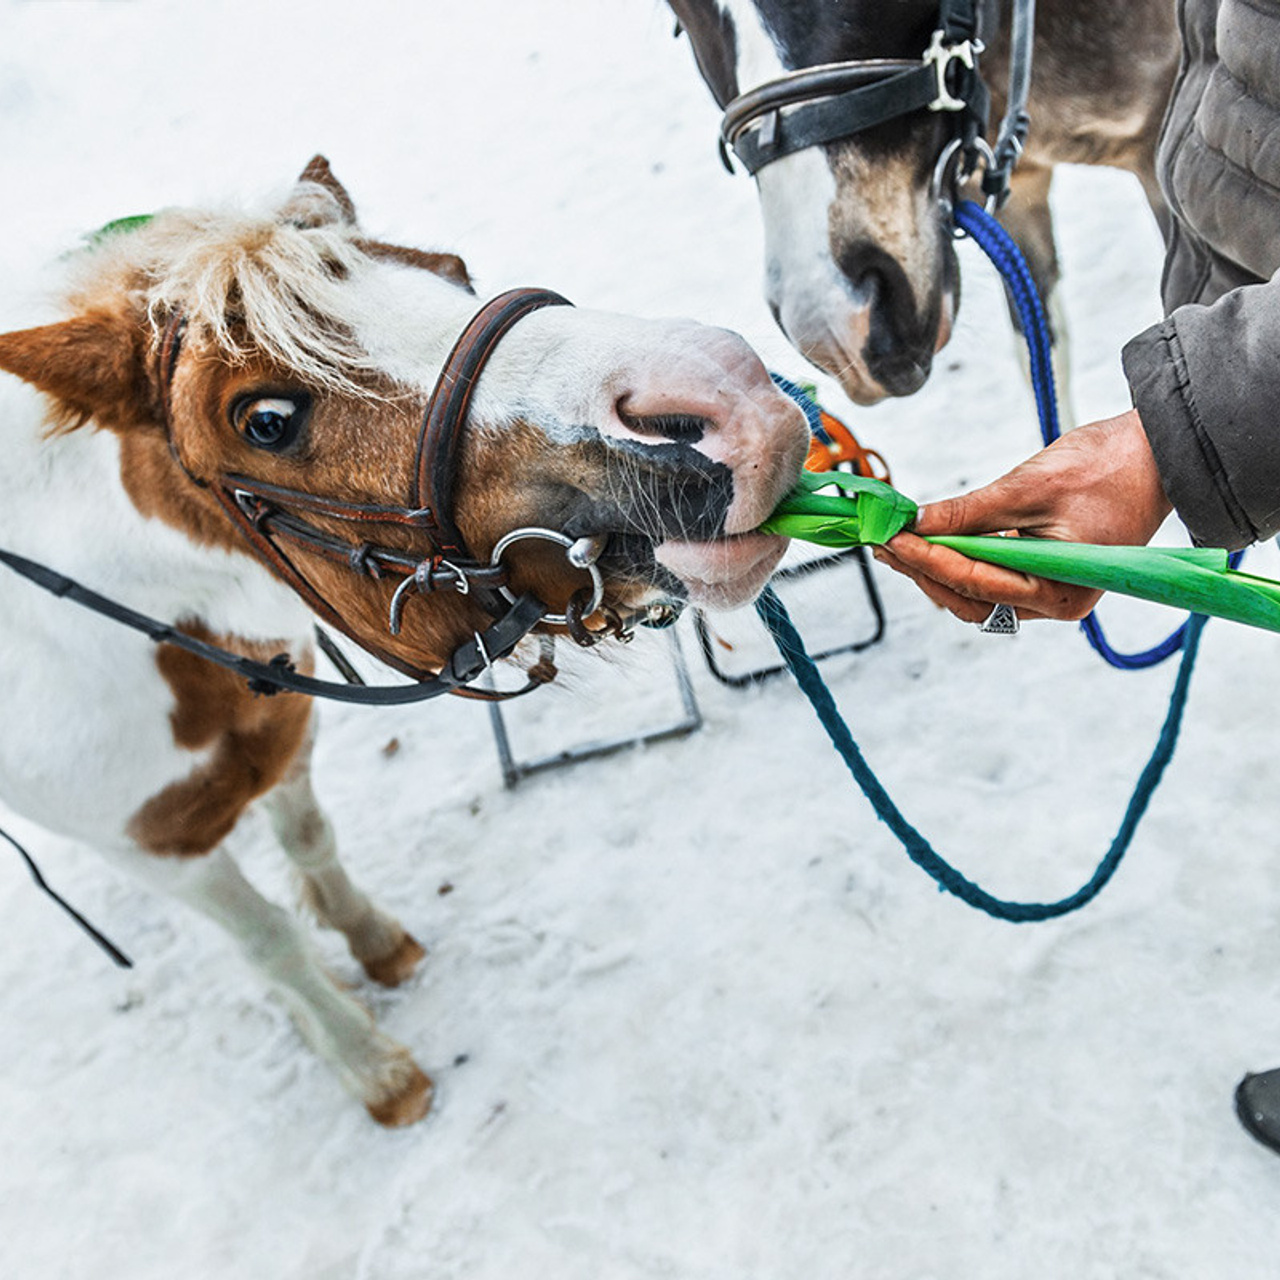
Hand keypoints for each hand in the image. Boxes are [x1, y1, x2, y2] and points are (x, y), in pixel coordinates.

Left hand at [876, 409, 1172, 622]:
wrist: (1157, 454)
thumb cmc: (1107, 467)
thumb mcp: (1028, 488)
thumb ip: (969, 512)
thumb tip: (916, 523)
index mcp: (1059, 593)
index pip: (976, 583)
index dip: (928, 561)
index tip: (890, 539)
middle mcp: (1054, 604)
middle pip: (970, 599)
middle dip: (924, 571)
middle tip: (882, 543)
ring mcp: (1049, 592)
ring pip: (975, 594)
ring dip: (935, 569)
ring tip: (895, 542)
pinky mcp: (1043, 574)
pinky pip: (991, 578)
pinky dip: (959, 560)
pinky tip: (928, 541)